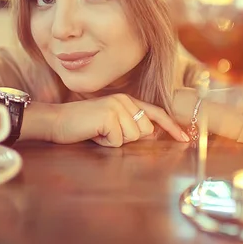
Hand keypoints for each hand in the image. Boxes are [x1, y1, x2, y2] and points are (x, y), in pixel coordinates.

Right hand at [51, 94, 189, 146]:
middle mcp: (124, 100)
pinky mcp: (109, 116)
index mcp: (127, 100)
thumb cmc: (84, 125)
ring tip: (99, 132)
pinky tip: (94, 133)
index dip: (171, 127)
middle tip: (106, 132)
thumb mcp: (110, 123)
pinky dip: (105, 143)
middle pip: (145, 131)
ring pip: (132, 137)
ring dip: (115, 141)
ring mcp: (117, 106)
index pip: (156, 113)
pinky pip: (117, 142)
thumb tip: (150, 134)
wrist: (57, 121)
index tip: (184, 139)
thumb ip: (130, 125)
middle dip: (127, 138)